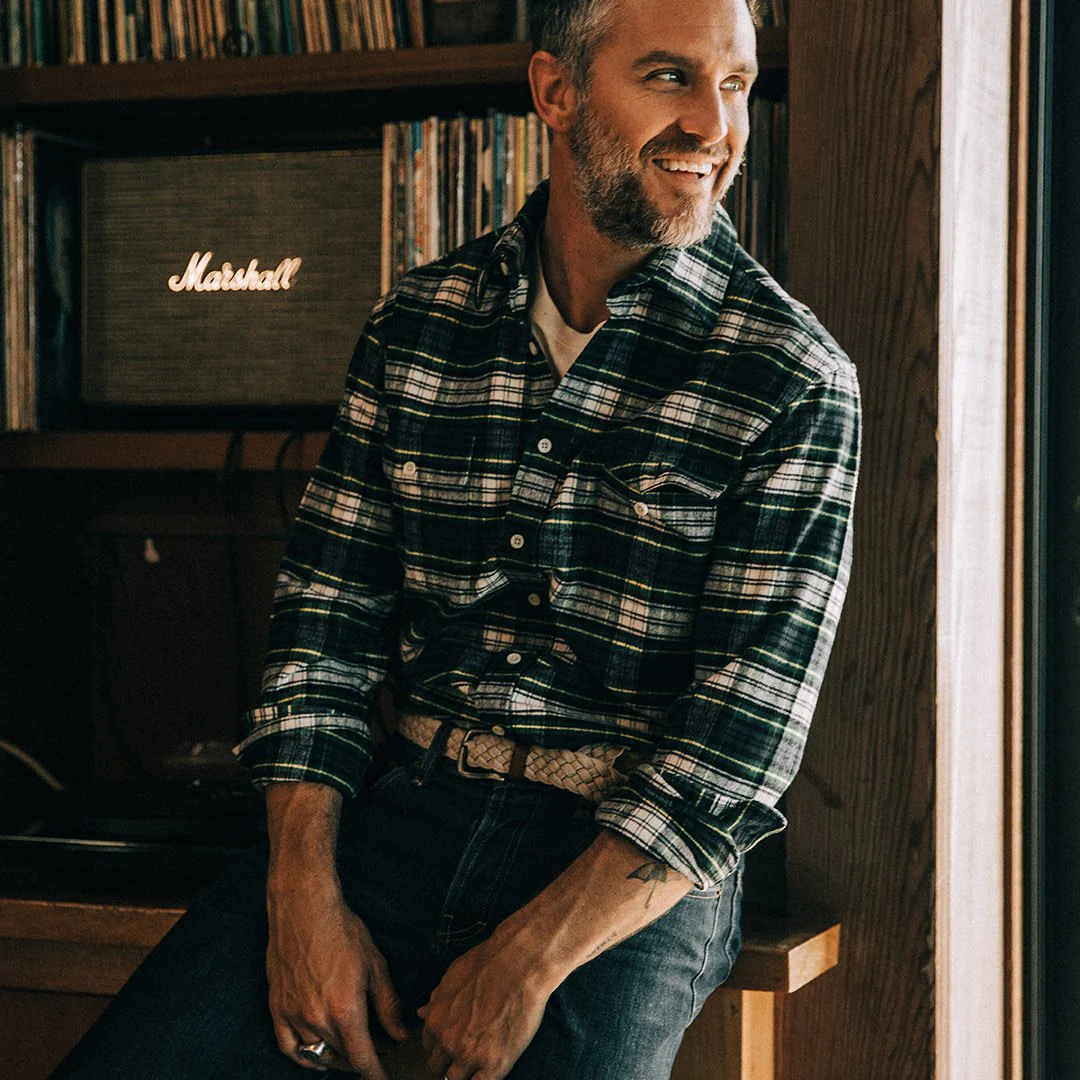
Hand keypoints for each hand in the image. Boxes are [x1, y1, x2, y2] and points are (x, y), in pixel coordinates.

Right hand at [267, 885, 408, 1076]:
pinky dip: (305, 1058)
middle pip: (342, 1058)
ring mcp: (294, 1015)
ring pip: (317, 1055)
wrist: (304, 908)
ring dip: (337, 1059)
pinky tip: (317, 1055)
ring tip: (352, 1051)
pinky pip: (288, 1047)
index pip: (362, 1059)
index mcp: (345, 1011)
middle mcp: (316, 1020)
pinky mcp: (277, 1008)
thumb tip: (400, 1034)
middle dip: (363, 1061)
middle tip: (378, 1050)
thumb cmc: (343, 931)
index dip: (376, 1075)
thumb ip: (388, 1004)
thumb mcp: (375, 965)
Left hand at [417, 933, 552, 1079]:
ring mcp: (470, 1055)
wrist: (519, 963)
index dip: (441, 1044)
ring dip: (464, 1072)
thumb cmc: (488, 962)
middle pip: (438, 1066)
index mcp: (436, 1019)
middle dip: (449, 1060)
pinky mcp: (494, 1064)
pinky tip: (488, 1071)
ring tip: (478, 1062)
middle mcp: (448, 1040)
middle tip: (466, 1053)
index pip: (429, 1045)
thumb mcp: (454, 976)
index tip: (452, 1043)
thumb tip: (422, 1013)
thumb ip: (436, 999)